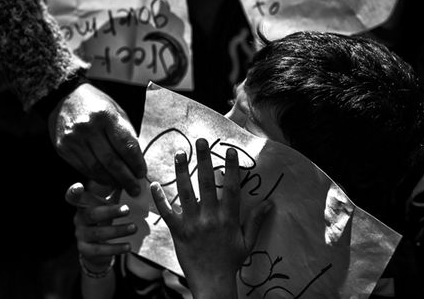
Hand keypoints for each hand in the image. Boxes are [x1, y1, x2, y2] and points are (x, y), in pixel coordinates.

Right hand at [50, 83, 145, 195]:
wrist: (65, 98)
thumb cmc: (97, 106)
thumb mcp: (116, 112)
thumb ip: (126, 135)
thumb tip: (137, 163)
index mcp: (106, 116)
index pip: (126, 146)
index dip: (136, 163)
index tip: (142, 174)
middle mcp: (88, 127)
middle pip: (112, 161)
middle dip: (126, 179)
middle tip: (135, 189)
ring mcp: (74, 139)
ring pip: (97, 169)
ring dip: (112, 181)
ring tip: (122, 186)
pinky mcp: (63, 148)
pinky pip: (84, 169)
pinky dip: (97, 177)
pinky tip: (107, 180)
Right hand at [66, 181, 134, 273]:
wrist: (97, 248)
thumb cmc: (105, 219)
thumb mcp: (108, 205)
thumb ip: (115, 193)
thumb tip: (132, 182)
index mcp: (83, 205)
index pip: (73, 197)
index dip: (74, 192)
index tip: (79, 187)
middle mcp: (79, 219)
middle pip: (92, 214)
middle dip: (110, 212)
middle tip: (127, 209)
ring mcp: (80, 235)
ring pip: (98, 233)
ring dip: (118, 230)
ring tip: (134, 227)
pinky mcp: (85, 251)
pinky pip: (100, 250)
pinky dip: (116, 248)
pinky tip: (128, 246)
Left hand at [151, 138, 272, 298]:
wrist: (212, 283)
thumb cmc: (230, 262)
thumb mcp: (247, 242)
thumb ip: (256, 221)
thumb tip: (270, 203)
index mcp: (228, 219)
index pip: (231, 188)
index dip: (231, 168)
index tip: (229, 149)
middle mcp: (210, 218)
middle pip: (206, 183)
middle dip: (203, 160)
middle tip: (199, 141)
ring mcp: (192, 224)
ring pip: (185, 192)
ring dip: (181, 172)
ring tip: (179, 153)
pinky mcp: (178, 231)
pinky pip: (167, 212)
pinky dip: (160, 198)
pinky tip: (154, 184)